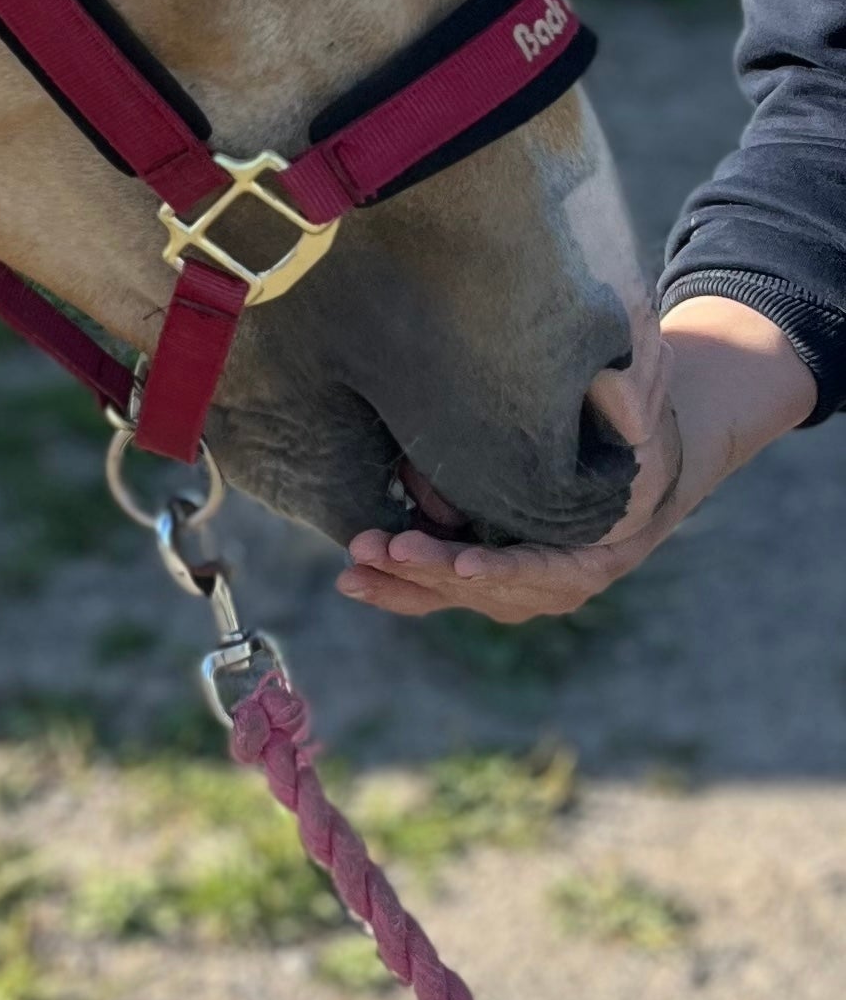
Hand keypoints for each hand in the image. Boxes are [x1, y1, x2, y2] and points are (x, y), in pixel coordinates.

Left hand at [335, 297, 814, 626]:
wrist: (633, 456)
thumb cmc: (632, 426)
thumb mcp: (644, 412)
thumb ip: (630, 405)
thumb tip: (625, 405)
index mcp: (596, 551)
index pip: (547, 570)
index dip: (505, 569)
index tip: (465, 564)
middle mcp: (556, 578)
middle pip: (490, 590)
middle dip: (434, 573)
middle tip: (384, 549)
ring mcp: (518, 580)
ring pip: (455, 595)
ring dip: (403, 583)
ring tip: (354, 568)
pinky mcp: (484, 564)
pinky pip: (440, 585)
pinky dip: (399, 582)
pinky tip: (354, 575)